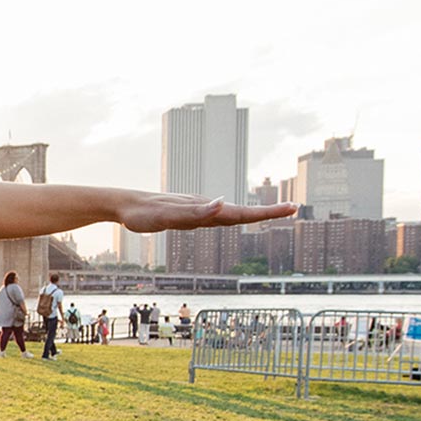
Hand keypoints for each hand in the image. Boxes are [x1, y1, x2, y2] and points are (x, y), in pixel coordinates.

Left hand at [118, 194, 296, 232]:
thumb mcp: (169, 216)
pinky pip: (216, 215)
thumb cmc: (145, 213)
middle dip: (268, 212)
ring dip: (254, 213)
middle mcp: (205, 208)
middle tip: (294, 209)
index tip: (292, 208)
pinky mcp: (189, 213)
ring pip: (231, 212)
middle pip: (242, 212)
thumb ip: (195, 213)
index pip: (242, 213)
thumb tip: (222, 204)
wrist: (126, 204)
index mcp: (205, 210)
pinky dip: (232, 216)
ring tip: (274, 213)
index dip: (267, 213)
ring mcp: (198, 210)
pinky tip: (232, 216)